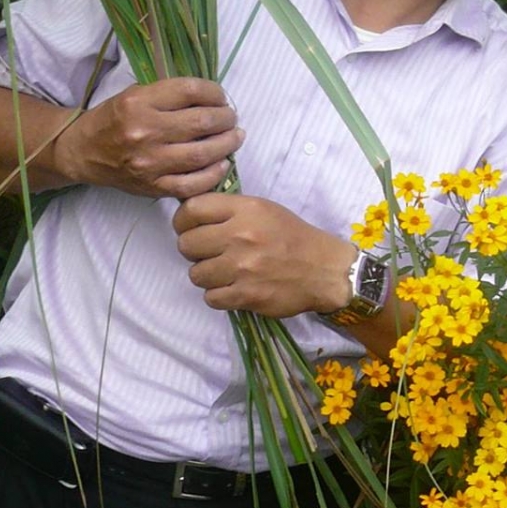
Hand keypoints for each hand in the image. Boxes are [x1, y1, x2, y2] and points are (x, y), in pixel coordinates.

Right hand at [52, 78, 242, 199]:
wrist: (83, 152)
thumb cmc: (113, 119)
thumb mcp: (134, 95)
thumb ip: (169, 95)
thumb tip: (213, 99)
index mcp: (139, 102)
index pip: (190, 90)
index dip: (214, 92)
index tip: (221, 97)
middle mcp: (143, 131)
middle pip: (201, 122)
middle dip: (225, 118)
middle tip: (231, 118)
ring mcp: (148, 162)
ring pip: (201, 153)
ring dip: (226, 144)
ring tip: (235, 137)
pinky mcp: (151, 186)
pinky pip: (191, 184)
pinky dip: (213, 174)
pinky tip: (222, 164)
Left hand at [172, 193, 354, 316]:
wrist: (324, 270)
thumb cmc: (292, 237)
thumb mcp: (263, 209)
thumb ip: (228, 209)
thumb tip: (189, 215)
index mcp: (245, 210)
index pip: (191, 210)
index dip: (182, 221)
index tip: (188, 228)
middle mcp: (241, 236)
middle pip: (186, 244)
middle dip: (194, 251)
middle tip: (210, 253)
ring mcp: (242, 268)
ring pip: (196, 274)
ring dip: (207, 276)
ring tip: (225, 273)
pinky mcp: (246, 295)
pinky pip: (210, 298)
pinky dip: (219, 296)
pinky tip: (234, 288)